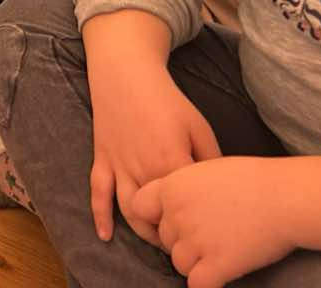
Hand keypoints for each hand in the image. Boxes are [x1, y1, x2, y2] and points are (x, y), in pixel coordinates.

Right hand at [88, 60, 220, 246]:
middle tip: (186, 246)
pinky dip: (100, 215)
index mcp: (170, 163)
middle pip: (157, 215)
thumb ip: (211, 161)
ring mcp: (119, 167)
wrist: (126, 74)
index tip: (210, 235)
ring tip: (158, 243)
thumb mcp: (199, 128)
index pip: (186, 207)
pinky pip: (98, 192)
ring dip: (143, 232)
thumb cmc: (167, 100)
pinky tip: (104, 235)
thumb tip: (222, 188)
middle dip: (171, 235)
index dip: (198, 223)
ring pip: (129, 210)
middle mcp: (143, 170)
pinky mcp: (102, 160)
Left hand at [134, 159, 295, 287]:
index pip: (139, 208)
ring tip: (218, 251)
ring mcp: (195, 241)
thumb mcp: (205, 168)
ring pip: (178, 263)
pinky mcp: (217, 264)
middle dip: (181, 240)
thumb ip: (183, 187)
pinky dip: (207, 283)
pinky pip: (198, 284)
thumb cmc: (251, 179)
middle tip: (209, 235)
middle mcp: (176, 214)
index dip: (154, 216)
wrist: (284, 197)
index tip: (172, 219)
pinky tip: (220, 275)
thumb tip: (174, 202)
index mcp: (170, 187)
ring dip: (195, 262)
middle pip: (164, 238)